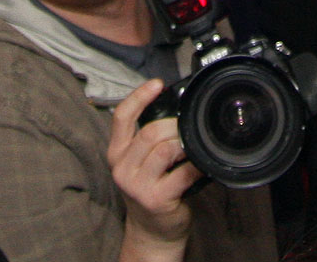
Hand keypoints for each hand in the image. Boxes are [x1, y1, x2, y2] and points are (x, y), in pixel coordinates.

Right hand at [108, 79, 203, 261]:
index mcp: (116, 152)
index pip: (122, 116)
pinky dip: (196, 166)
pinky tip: (200, 166)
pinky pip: (182, 173)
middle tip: (186, 129)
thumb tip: (173, 109)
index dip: (139, 96)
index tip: (158, 84)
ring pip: (164, 149)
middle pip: (149, 132)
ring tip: (191, 147)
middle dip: (173, 125)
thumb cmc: (150, 190)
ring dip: (184, 144)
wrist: (151, 232)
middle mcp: (122, 167)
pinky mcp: (156, 199)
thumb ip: (146, 139)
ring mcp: (138, 185)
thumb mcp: (138, 162)